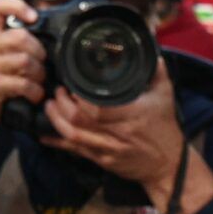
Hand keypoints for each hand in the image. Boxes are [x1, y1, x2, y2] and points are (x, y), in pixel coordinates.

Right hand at [0, 0, 44, 141]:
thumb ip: (8, 44)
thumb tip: (40, 35)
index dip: (18, 6)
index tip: (33, 18)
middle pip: (21, 36)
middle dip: (39, 53)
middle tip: (40, 66)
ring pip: (26, 60)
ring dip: (39, 75)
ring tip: (37, 82)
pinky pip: (24, 83)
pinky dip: (35, 91)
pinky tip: (34, 95)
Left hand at [41, 63, 212, 213]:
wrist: (168, 164)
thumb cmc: (165, 128)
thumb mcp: (165, 95)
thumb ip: (156, 71)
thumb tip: (150, 48)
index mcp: (132, 115)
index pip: (98, 107)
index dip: (78, 97)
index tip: (71, 84)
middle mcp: (117, 134)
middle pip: (80, 120)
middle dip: (62, 105)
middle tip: (56, 92)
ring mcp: (108, 149)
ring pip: (73, 136)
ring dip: (56, 121)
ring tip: (49, 106)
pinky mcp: (102, 161)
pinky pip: (75, 151)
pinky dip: (58, 142)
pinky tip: (44, 135)